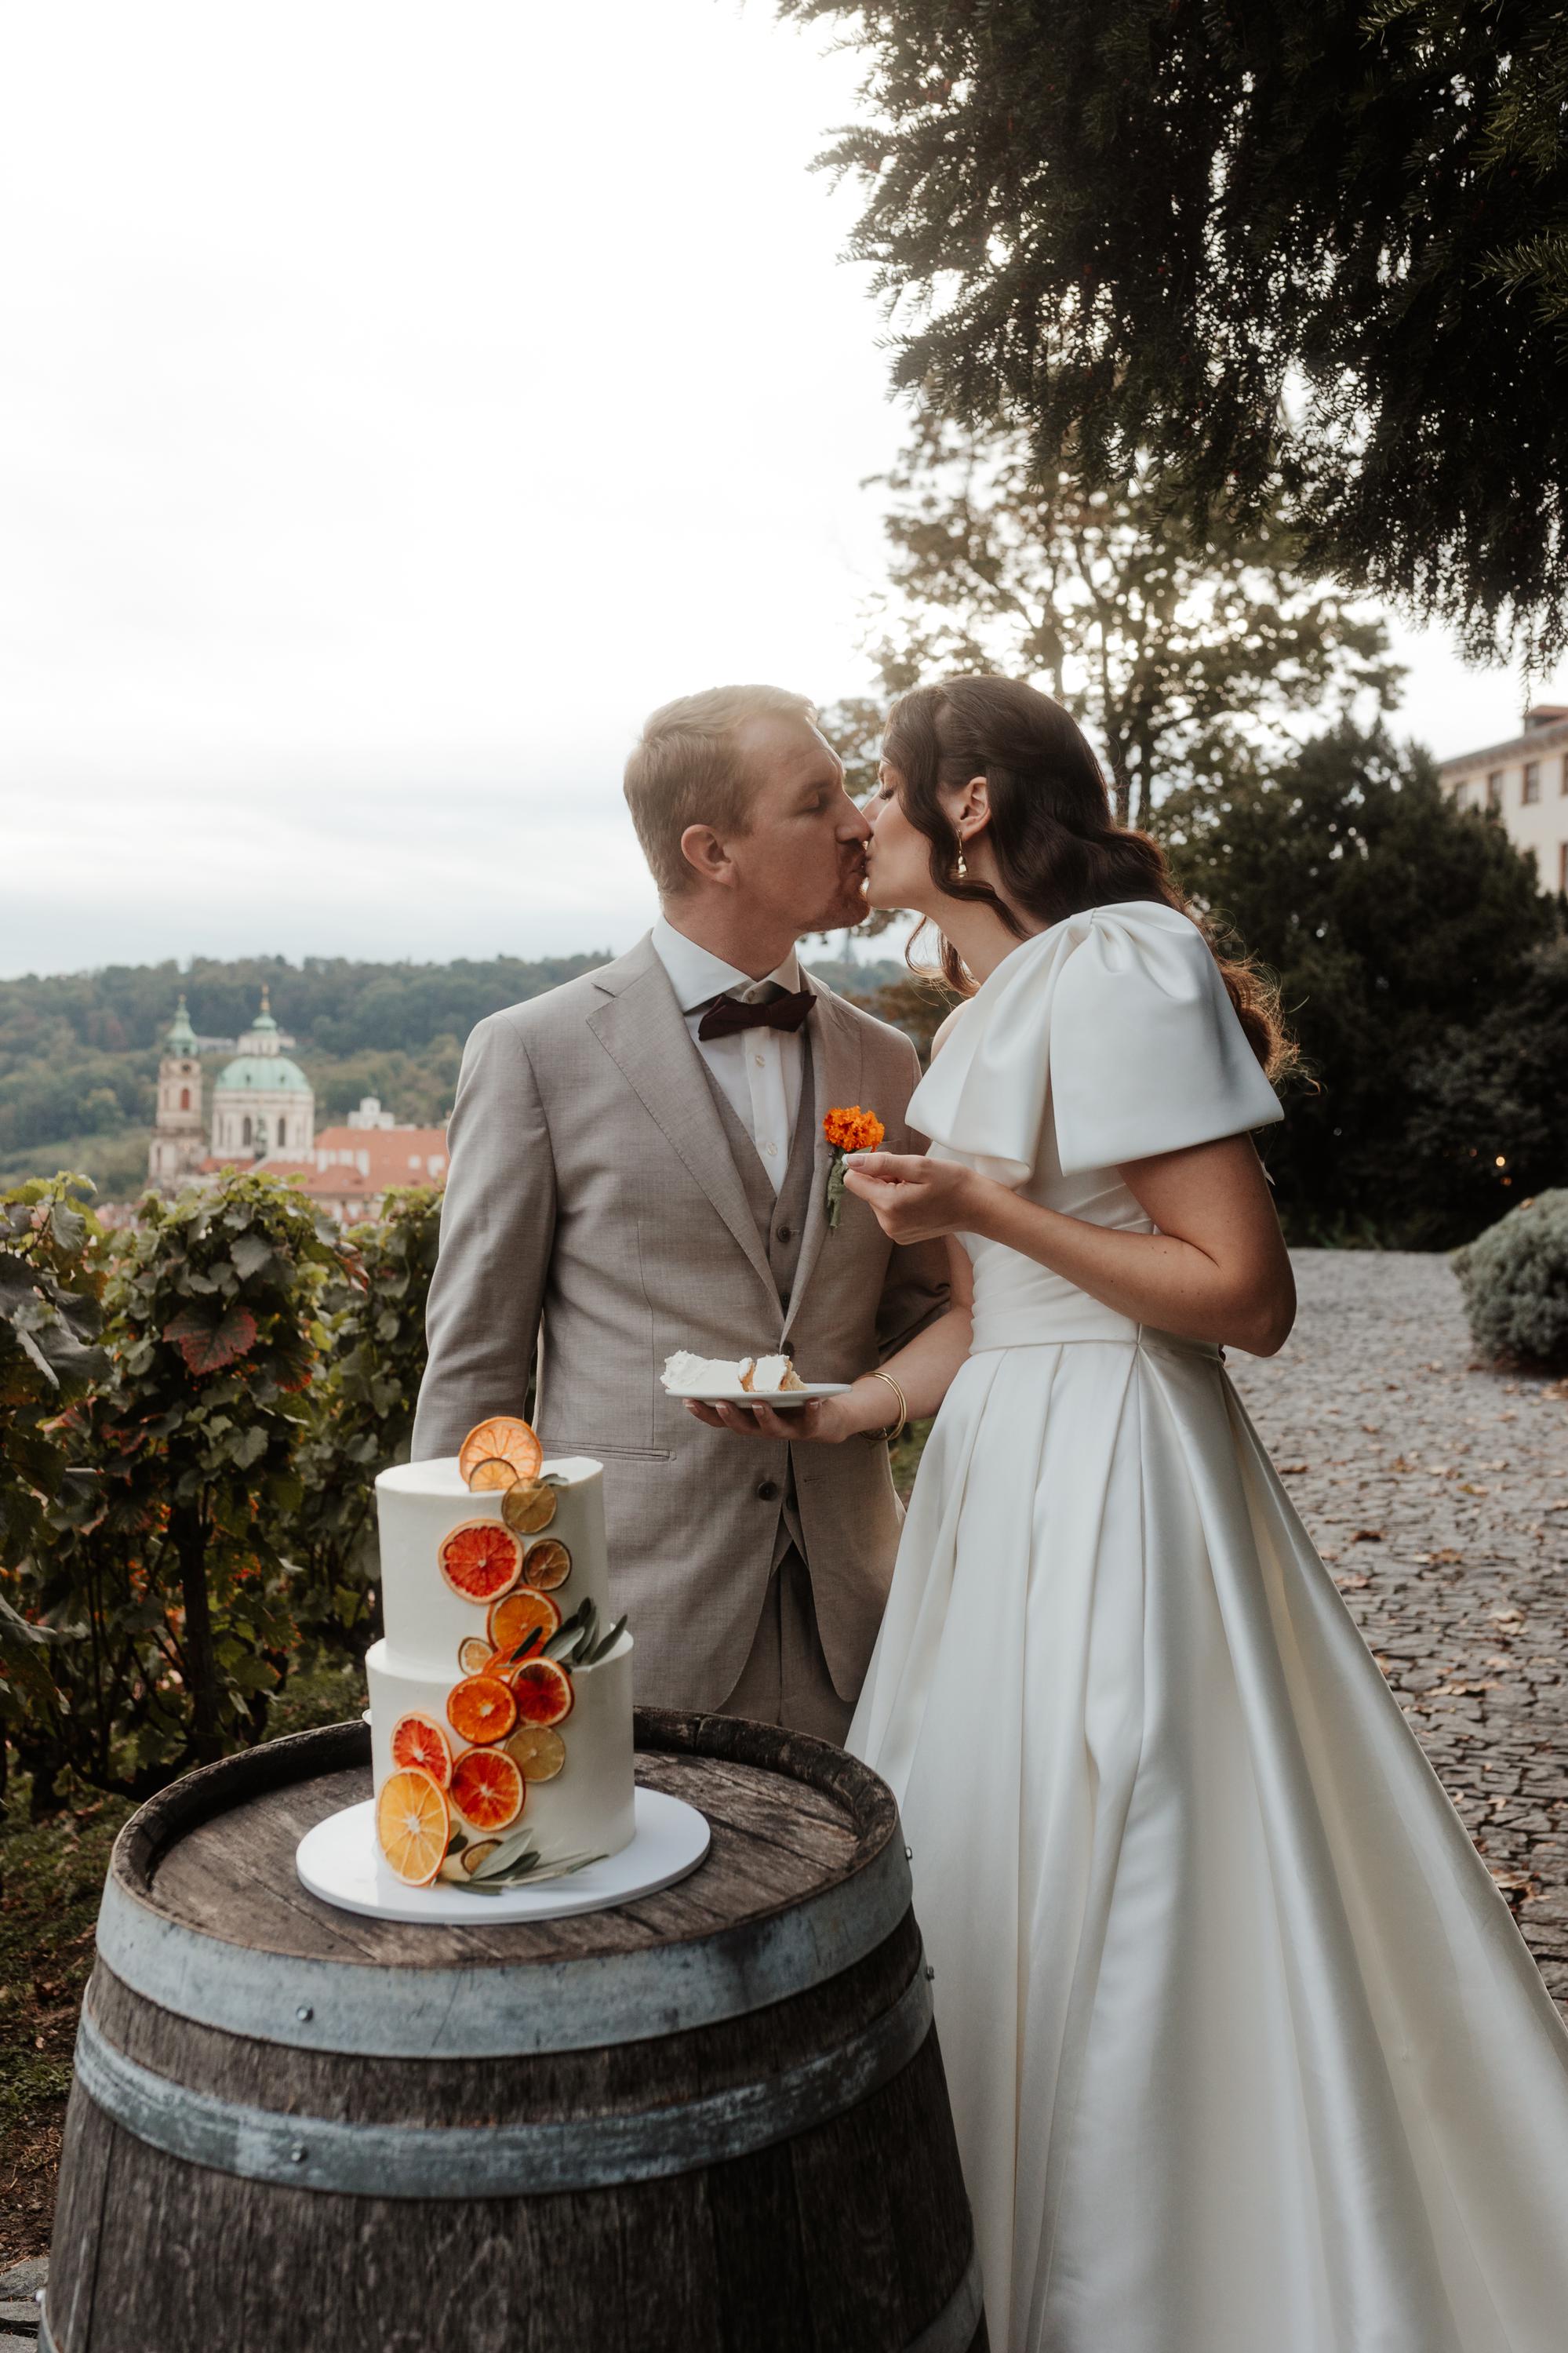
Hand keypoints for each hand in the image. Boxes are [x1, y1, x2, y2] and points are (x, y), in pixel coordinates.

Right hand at [683, 1389, 876, 1445]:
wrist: (829, 1419)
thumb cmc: (792, 1403)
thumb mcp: (767, 1393)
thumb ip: (749, 1386)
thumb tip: (727, 1366)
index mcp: (751, 1420)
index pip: (722, 1421)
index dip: (704, 1413)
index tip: (687, 1399)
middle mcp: (765, 1430)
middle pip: (743, 1427)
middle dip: (731, 1416)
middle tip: (721, 1402)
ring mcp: (788, 1431)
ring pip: (773, 1429)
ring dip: (764, 1416)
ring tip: (758, 1402)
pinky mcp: (812, 1427)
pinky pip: (812, 1421)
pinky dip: (812, 1411)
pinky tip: (812, 1400)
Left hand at [841, 1150, 984, 1244]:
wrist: (977, 1207)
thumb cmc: (953, 1182)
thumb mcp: (918, 1165)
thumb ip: (881, 1163)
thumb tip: (849, 1161)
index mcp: (889, 1206)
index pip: (853, 1180)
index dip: (870, 1167)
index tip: (892, 1164)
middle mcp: (887, 1224)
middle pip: (867, 1189)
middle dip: (885, 1178)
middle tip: (913, 1177)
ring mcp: (894, 1232)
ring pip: (878, 1199)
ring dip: (893, 1189)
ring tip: (919, 1189)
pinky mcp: (901, 1235)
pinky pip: (888, 1211)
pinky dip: (899, 1200)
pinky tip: (920, 1200)